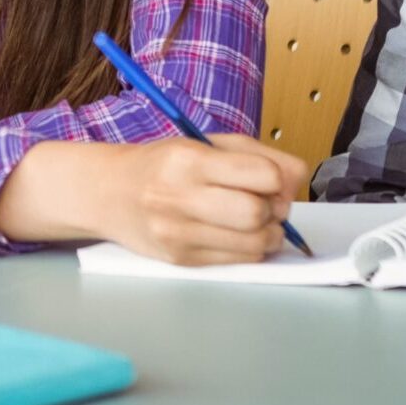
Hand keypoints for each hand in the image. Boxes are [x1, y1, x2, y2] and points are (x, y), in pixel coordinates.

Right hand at [101, 133, 307, 265]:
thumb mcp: (204, 143)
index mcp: (187, 159)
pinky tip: (236, 234)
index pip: (263, 175)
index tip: (267, 178)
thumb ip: (257, 155)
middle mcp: (179, 196)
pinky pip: (240, 261)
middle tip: (264, 203)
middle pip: (258, 213)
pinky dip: (250, 249)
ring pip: (255, 243)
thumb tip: (298, 180)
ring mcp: (178, 233)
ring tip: (253, 221)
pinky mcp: (183, 260)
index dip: (276, 178)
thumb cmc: (162, 164)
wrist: (107, 192)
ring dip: (268, 233)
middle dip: (274, 209)